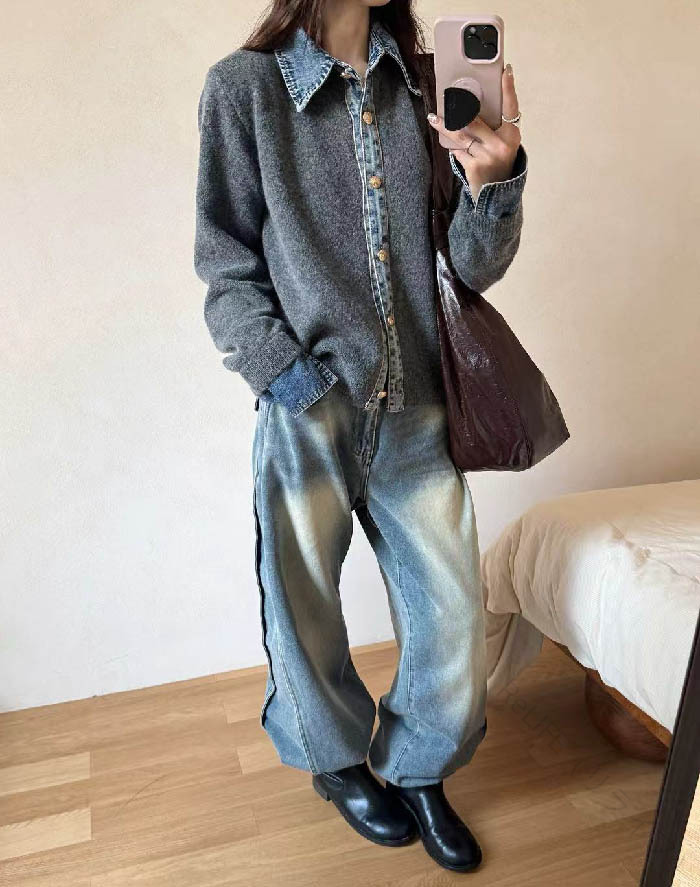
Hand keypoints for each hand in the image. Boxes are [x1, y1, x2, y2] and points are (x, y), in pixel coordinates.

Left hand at [428, 63, 521, 203]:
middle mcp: (502, 144)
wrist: (497, 192)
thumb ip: (494, 126)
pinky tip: (448, 143)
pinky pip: (458, 151)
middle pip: (474, 120)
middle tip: (446, 99)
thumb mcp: (503, 143)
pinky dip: (453, 147)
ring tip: (434, 118)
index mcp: (512, 135)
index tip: (506, 71)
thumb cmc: (498, 161)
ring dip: (445, 126)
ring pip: (462, 135)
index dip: (509, 88)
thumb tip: (472, 105)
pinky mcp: (475, 166)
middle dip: (458, 111)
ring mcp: (488, 156)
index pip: (511, 107)